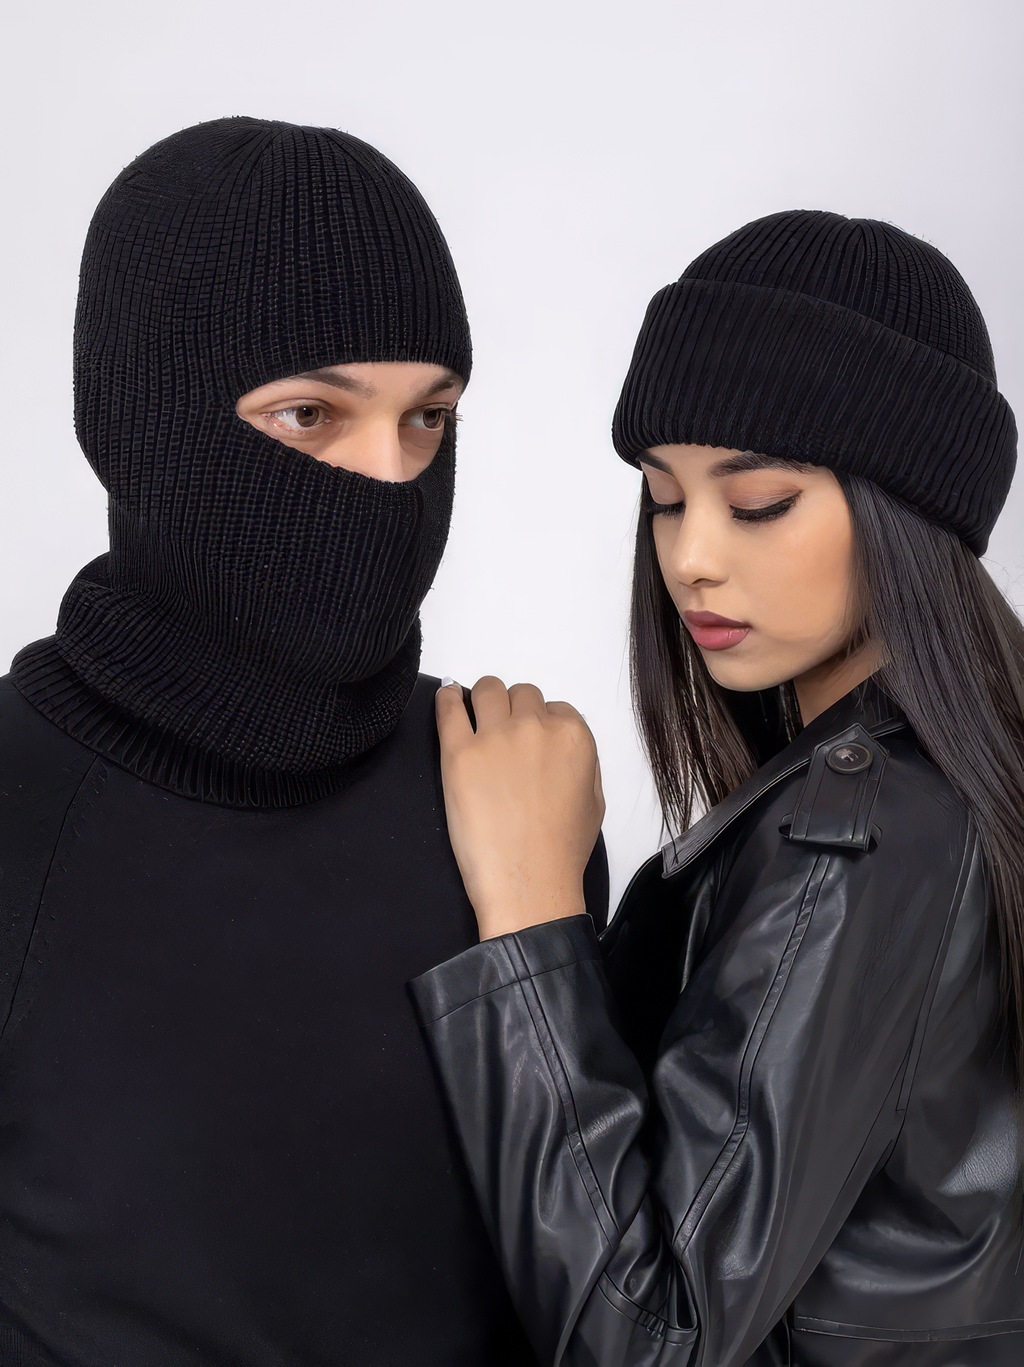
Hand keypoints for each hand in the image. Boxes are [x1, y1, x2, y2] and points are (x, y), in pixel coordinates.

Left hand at [436, 677, 605, 939]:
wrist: (528, 880)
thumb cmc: (563, 850)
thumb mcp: (595, 801)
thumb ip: (583, 762)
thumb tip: (563, 747)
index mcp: (573, 735)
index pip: (555, 708)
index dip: (541, 724)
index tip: (531, 742)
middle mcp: (535, 726)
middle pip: (522, 694)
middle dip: (515, 709)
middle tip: (504, 734)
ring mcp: (494, 736)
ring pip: (488, 689)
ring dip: (484, 698)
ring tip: (476, 715)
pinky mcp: (458, 752)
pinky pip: (449, 707)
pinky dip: (447, 698)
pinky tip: (448, 698)